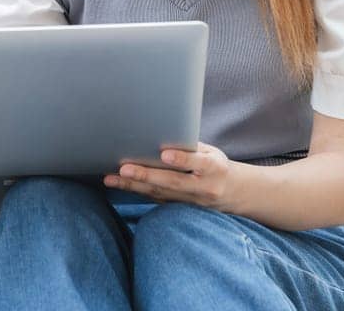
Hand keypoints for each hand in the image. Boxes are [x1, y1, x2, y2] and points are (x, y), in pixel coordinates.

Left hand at [104, 142, 235, 210]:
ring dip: (134, 186)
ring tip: (111, 178)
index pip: (199, 163)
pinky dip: (137, 191)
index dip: (182, 159)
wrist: (232, 194)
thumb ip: (191, 147)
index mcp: (214, 168)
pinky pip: (156, 199)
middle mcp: (204, 188)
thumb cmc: (216, 165)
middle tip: (124, 169)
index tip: (165, 154)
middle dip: (147, 176)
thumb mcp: (212, 152)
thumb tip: (161, 135)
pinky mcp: (180, 209)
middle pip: (173, 182)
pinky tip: (119, 184)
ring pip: (160, 194)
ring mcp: (192, 202)